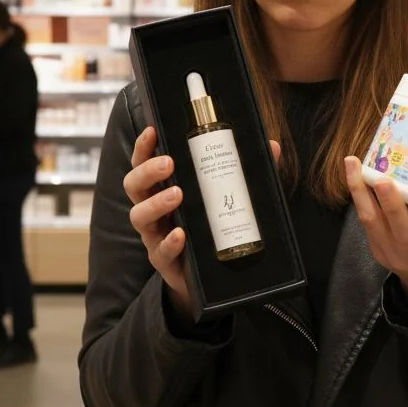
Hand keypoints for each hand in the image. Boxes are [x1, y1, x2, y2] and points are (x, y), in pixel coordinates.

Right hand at [124, 126, 280, 318]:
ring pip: (139, 216)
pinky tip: (181, 235)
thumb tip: (273, 146)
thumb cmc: (211, 225)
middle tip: (169, 163)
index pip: (143, 163)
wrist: (210, 275)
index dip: (144, 147)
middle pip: (134, 186)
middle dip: (147, 171)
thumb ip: (246, 172)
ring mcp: (154, 235)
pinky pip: (159, 251)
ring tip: (177, 194)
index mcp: (162, 188)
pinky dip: (169, 242)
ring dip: (155, 203)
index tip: (152, 131)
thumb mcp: (226, 196)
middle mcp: (152, 209)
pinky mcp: (163, 260)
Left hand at [344, 157, 407, 309]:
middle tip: (387, 180)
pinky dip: (358, 193)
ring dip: (362, 192)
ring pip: (374, 222)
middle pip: (406, 232)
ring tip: (354, 163)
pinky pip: (365, 219)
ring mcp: (395, 253)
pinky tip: (354, 169)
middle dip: (394, 206)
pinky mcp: (377, 246)